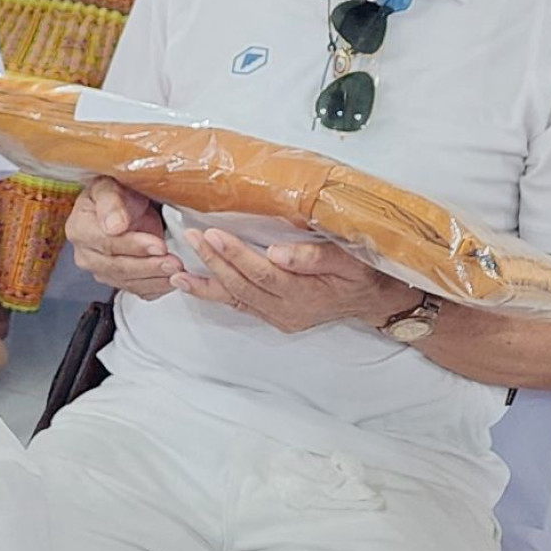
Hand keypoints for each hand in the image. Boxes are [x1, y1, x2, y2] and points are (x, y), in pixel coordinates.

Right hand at [67, 178, 181, 298]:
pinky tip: (172, 280)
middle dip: (149, 266)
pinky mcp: (118, 281)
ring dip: (155, 279)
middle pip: (117, 267)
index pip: (106, 244)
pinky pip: (137, 290)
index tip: (158, 244)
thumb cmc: (117, 192)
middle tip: (173, 262)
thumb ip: (111, 203)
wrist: (126, 204)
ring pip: (128, 282)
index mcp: (79, 228)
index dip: (133, 246)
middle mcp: (86, 254)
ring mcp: (101, 270)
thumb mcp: (111, 186)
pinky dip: (157, 287)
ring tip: (177, 270)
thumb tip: (114, 226)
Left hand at [178, 227, 408, 333]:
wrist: (375, 299)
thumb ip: (314, 257)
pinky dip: (213, 293)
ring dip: (205, 282)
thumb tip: (278, 253)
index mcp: (303, 295)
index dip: (235, 255)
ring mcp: (278, 316)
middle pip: (241, 286)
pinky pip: (238, 304)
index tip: (213, 233)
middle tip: (192, 237)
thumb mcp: (349, 260)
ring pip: (235, 299)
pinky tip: (192, 283)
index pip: (261, 274)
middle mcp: (286, 311)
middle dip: (214, 262)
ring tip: (176, 270)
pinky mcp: (273, 315)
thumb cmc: (364, 273)